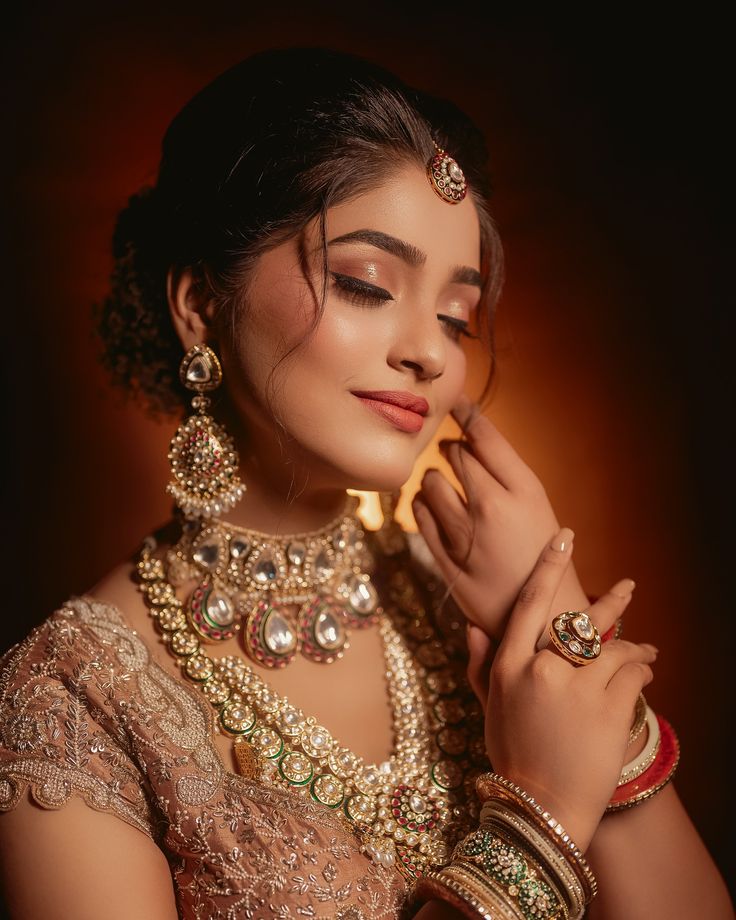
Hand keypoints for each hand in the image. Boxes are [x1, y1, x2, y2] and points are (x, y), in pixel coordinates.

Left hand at [412, 395, 587, 641]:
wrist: (542, 617)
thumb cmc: (542, 556)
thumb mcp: (537, 507)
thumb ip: (503, 474)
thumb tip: (464, 438)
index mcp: (524, 490)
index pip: (485, 436)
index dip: (466, 411)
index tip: (455, 399)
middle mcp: (493, 507)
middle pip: (454, 454)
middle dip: (452, 452)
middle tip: (457, 460)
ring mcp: (465, 533)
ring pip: (430, 480)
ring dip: (435, 479)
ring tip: (448, 490)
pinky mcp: (443, 556)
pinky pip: (418, 511)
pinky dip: (423, 505)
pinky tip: (437, 511)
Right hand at [480, 528, 656, 850]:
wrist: (541, 807)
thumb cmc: (512, 754)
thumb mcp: (487, 707)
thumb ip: (478, 663)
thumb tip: (470, 624)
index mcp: (508, 665)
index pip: (529, 603)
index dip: (548, 567)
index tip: (563, 539)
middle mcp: (540, 669)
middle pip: (581, 620)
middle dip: (612, 601)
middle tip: (628, 586)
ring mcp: (576, 688)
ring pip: (615, 648)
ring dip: (635, 648)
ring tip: (647, 651)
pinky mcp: (608, 709)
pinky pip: (633, 675)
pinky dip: (644, 672)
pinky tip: (647, 673)